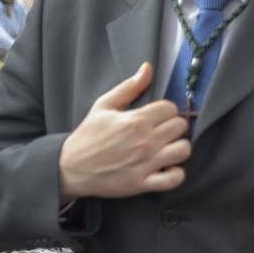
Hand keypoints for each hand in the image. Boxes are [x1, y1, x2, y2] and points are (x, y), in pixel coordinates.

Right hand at [57, 63, 191, 202]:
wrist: (70, 167)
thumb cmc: (88, 135)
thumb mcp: (103, 105)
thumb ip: (129, 87)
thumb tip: (147, 68)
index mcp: (135, 120)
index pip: (171, 108)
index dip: (166, 111)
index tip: (158, 117)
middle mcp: (144, 141)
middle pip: (180, 127)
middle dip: (173, 127)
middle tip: (162, 132)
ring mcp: (145, 163)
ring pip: (183, 150)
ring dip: (178, 148)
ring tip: (167, 148)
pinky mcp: (142, 183)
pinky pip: (175, 179)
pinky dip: (176, 174)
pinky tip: (167, 168)